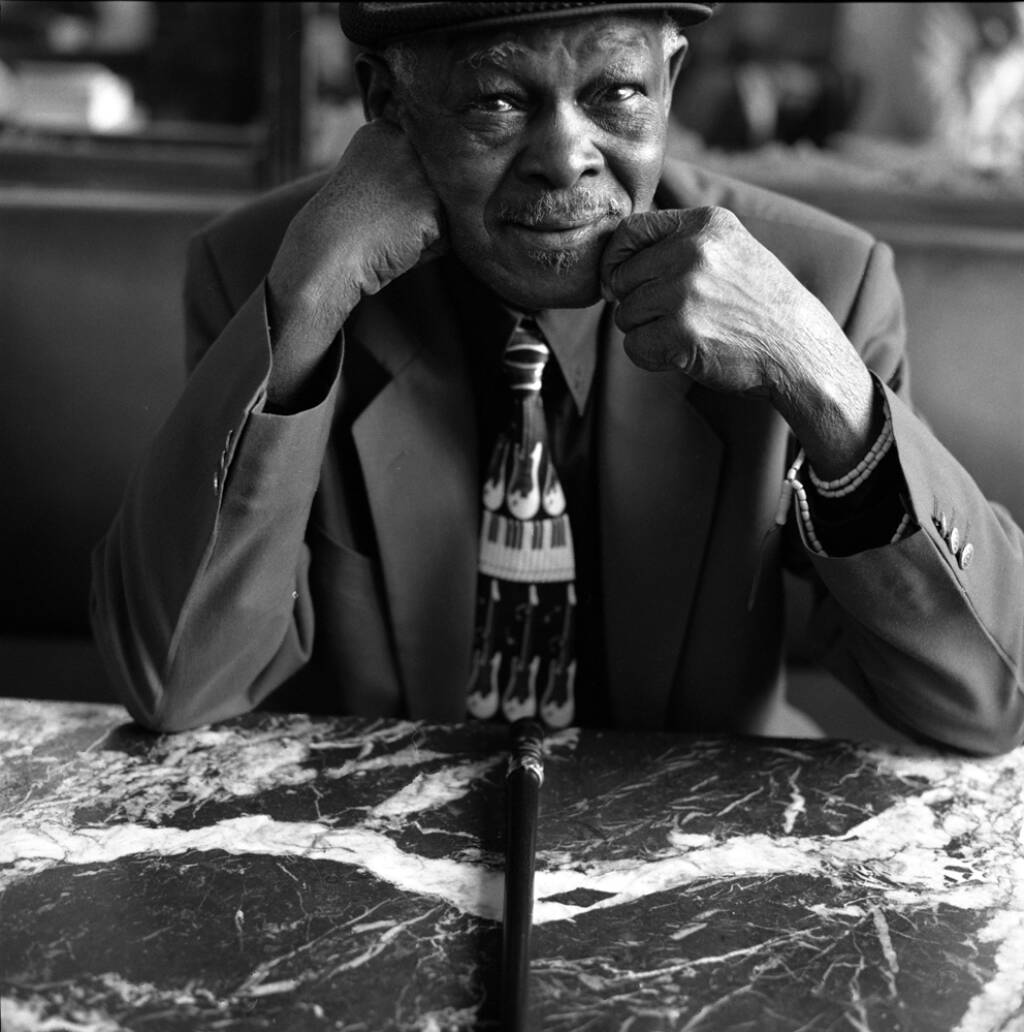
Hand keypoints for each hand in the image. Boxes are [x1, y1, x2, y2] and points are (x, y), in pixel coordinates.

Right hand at [265, 120, 446, 405]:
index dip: (403, 198)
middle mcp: (404, 142)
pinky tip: (399, 247)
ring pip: (447, 212)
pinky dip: (428, 252)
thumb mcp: (369, 183)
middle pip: (439, 188)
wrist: (326, 255)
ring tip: (391, 235)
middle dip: (420, 212)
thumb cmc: (344, 231)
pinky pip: (448, 238)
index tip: (376, 207)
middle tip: (383, 223)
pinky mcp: (432, 204)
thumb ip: (403, 173)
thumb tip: (453, 186)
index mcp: (383, 131)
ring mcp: (419, 172)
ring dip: (426, 233)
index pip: (424, 167)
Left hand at [600, 207, 877, 476]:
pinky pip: (634, 347)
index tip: (622, 281)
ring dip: (646, 332)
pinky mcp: (682, 333)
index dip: (616, 261)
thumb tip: (612, 262)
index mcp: (704, 224)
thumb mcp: (729, 248)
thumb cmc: (758, 303)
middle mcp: (692, 252)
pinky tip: (682, 353)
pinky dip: (651, 357)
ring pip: (624, 316)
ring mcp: (686, 292)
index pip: (628, 232)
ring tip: (686, 333)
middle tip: (674, 316)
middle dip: (637, 303)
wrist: (798, 348)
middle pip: (621, 280)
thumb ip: (678, 243)